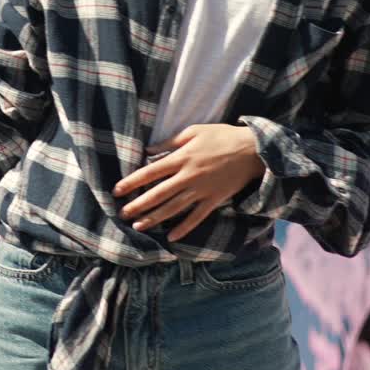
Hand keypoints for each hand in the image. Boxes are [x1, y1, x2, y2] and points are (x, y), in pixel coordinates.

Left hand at [113, 123, 264, 240]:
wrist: (252, 150)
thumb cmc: (221, 136)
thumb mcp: (194, 131)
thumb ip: (170, 142)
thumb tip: (148, 151)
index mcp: (182, 157)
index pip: (150, 172)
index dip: (132, 182)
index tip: (117, 190)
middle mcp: (189, 176)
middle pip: (158, 194)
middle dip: (139, 205)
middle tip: (122, 213)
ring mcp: (201, 191)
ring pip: (174, 209)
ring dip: (155, 219)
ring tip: (138, 226)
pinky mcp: (214, 200)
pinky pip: (196, 218)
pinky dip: (184, 228)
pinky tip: (171, 237)